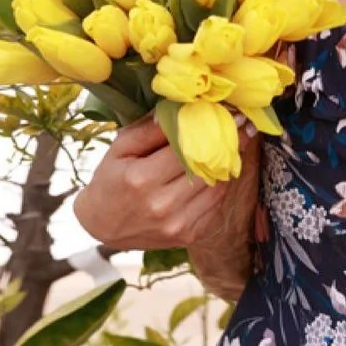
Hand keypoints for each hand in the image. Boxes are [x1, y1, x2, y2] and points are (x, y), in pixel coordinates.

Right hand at [72, 109, 259, 254]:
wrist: (103, 226)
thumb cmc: (110, 180)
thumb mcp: (120, 148)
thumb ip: (148, 129)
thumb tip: (179, 109)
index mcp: (142, 179)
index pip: (186, 148)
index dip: (211, 129)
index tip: (232, 114)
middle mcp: (162, 205)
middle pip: (206, 167)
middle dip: (227, 144)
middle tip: (242, 125)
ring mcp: (178, 224)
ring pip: (217, 187)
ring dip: (227, 165)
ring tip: (234, 145)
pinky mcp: (189, 236)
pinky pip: (216, 205)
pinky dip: (220, 186)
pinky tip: (218, 171)